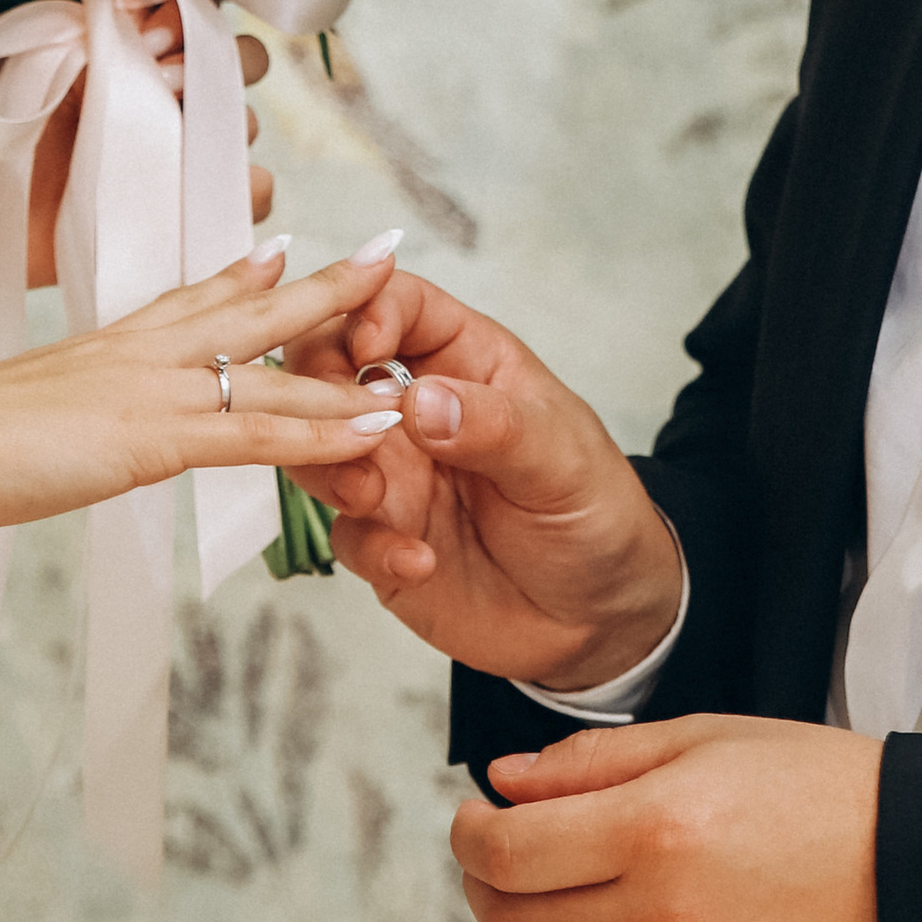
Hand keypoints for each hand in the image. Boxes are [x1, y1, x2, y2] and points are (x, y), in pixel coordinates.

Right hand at [0, 240, 403, 536]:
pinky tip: (368, 435)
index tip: (281, 249)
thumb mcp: (16, 410)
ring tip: (412, 367)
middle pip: (251, 311)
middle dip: (325, 287)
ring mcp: (152, 391)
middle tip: (385, 253)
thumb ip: (53, 409)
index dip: (241, 275)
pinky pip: (256, 435)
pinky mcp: (152, 439)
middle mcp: (140, 354)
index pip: (189, 298)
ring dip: (348, 375)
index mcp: (107, 346)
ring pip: (273, 375)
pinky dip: (320, 436)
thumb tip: (64, 419)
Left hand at [26, 9, 272, 287]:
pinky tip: (193, 195)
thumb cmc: (11, 127)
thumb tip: (151, 8)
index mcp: (141, 51)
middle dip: (220, 68)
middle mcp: (173, 97)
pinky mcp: (192, 210)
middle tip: (166, 87)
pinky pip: (253, 193)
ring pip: (248, 127)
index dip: (191, 19)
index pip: (200, 14)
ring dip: (224, 130)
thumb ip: (102, 29)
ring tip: (168, 148)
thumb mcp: (47, 58)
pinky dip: (242, 192)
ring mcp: (187, 153)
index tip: (153, 36)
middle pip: (239, 63)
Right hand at [283, 271, 681, 687]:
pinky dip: (371, 546)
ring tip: (371, 497)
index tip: (367, 346)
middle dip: (320, 387)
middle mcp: (418, 410)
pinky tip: (420, 562)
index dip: (370, 308)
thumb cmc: (594, 511)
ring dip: (329, 465)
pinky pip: (347, 534)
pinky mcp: (384, 540)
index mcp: (467, 362)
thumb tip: (422, 400)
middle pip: (332, 366)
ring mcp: (395, 475)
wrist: (602, 616)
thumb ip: (497, 426)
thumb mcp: (565, 459)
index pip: (401, 305)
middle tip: (351, 427)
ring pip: (319, 447)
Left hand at [452, 712, 882, 921]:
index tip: (477, 820)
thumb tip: (506, 784)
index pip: (504, 854)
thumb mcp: (706, 738)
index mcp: (654, 831)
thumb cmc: (827, 796)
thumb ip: (592, 762)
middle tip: (510, 855)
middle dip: (491, 884)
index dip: (470, 834)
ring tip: (576, 900)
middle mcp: (660, 919)